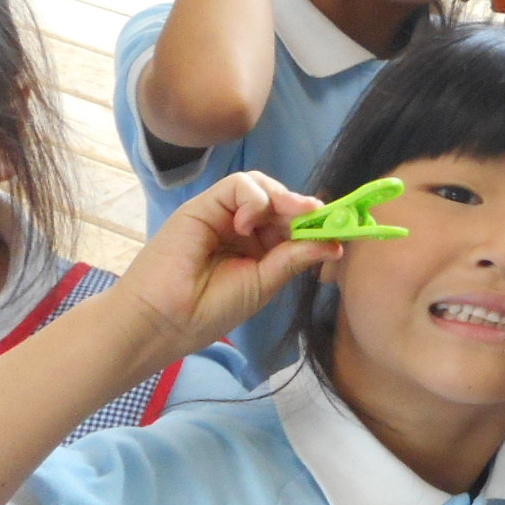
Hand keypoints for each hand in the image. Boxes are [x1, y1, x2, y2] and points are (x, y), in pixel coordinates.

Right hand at [110, 171, 330, 369]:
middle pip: (281, 202)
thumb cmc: (210, 309)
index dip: (315, 222)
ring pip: (262, 187)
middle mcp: (241, 229)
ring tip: (292, 217)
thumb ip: (294, 258)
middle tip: (322, 218)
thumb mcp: (264, 283)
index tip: (341, 226)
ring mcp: (223, 215)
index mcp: (258, 249)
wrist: (163, 319)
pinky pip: (238, 185)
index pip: (292, 224)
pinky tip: (248, 225)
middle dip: (304, 208)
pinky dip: (254, 199)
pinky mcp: (204, 205)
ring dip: (283, 198)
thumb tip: (335, 243)